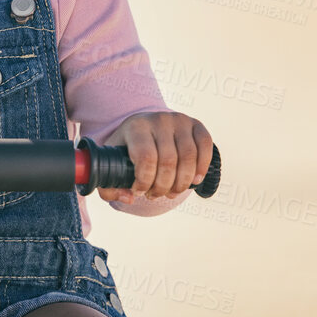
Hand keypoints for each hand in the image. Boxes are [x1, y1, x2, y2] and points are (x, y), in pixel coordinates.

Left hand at [98, 112, 212, 203]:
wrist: (145, 126)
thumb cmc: (128, 148)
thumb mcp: (113, 162)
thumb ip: (110, 186)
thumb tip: (129, 197)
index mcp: (136, 127)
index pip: (146, 158)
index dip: (145, 181)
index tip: (139, 191)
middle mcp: (158, 120)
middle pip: (168, 161)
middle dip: (163, 187)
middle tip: (155, 195)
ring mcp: (179, 120)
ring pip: (188, 158)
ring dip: (182, 183)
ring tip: (171, 192)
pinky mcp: (195, 124)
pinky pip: (205, 146)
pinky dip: (202, 167)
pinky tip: (194, 180)